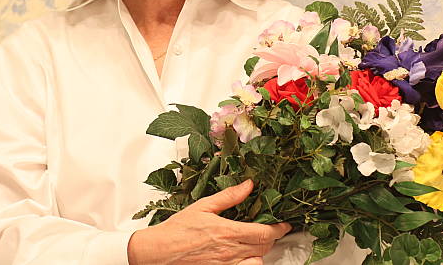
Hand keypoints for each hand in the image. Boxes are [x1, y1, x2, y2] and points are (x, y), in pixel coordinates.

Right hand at [127, 179, 291, 264]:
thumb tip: (248, 185)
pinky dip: (250, 262)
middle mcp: (230, 252)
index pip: (264, 233)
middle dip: (272, 237)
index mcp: (227, 232)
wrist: (159, 252)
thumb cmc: (176, 230)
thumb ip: (229, 197)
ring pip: (258, 261)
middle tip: (270, 229)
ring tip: (256, 242)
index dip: (279, 228)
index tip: (284, 224)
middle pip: (265, 247)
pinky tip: (244, 255)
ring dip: (262, 251)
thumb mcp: (202, 206)